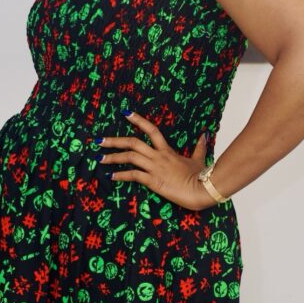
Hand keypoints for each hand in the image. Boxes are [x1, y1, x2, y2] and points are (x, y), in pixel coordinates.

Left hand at [96, 110, 216, 209]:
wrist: (203, 188)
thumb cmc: (201, 175)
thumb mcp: (199, 158)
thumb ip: (199, 146)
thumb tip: (204, 135)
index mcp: (167, 150)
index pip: (151, 130)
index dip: (138, 120)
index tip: (125, 113)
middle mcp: (158, 156)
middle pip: (133, 143)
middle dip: (114, 141)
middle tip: (99, 140)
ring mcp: (155, 168)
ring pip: (130, 158)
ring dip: (113, 157)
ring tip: (100, 158)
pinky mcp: (154, 181)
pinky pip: (134, 176)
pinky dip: (121, 175)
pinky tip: (111, 176)